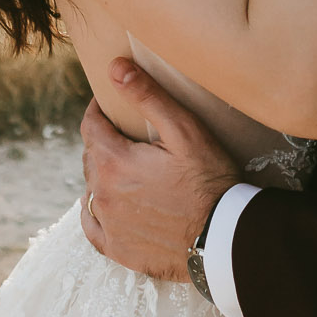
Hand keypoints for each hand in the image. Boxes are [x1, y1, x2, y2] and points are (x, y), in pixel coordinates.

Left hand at [80, 61, 239, 281]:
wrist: (225, 237)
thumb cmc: (210, 180)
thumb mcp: (185, 130)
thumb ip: (148, 96)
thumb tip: (115, 67)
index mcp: (113, 162)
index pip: (91, 126)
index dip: (99, 110)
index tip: (110, 104)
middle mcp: (102, 194)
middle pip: (91, 157)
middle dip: (104, 142)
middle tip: (128, 136)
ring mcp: (108, 225)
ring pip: (92, 190)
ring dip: (103, 175)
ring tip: (126, 169)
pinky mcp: (118, 249)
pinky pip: (93, 226)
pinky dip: (97, 212)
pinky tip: (108, 206)